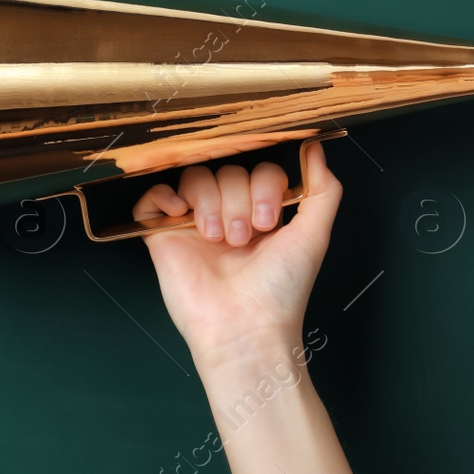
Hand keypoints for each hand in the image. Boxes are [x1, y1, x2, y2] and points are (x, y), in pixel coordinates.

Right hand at [130, 140, 342, 372]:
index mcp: (259, 211)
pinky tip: (179, 214)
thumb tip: (316, 147)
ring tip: (217, 239)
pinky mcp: (161, 234)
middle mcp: (226, 212)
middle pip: (225, 170)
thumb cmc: (280, 289)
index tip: (268, 224)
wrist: (244, 327)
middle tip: (242, 240)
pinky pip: (151, 197)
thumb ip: (323, 191)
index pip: (256, 169)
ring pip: (193, 177)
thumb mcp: (313, 237)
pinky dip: (162, 196)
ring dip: (209, 203)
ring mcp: (192, 222)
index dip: (263, 188)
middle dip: (237, 202)